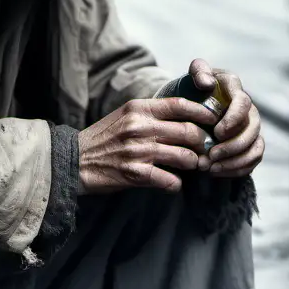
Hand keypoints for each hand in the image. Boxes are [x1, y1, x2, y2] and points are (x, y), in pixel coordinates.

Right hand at [77, 97, 219, 194]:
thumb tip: (186, 116)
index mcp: (138, 108)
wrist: (74, 161)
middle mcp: (140, 127)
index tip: (213, 119)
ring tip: (190, 167)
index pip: (180, 105)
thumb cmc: (104, 138)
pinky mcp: (135, 173)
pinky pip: (170, 180)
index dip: (203, 112)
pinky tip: (172, 183)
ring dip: (192, 165)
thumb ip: (152, 114)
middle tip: (204, 150)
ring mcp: (138, 151)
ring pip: (186, 157)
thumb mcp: (125, 115)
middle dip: (202, 143)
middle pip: (189, 132)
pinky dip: (175, 184)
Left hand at [187, 58, 263, 178]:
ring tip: (212, 168)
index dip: (234, 119)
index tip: (217, 132)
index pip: (243, 103)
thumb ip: (199, 72)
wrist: (192, 106)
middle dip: (234, 145)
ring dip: (235, 160)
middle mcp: (248, 109)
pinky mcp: (249, 144)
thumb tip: (207, 82)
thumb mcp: (192, 76)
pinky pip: (253, 160)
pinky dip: (237, 169)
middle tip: (212, 155)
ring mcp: (250, 127)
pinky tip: (217, 172)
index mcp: (235, 90)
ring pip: (255, 147)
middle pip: (253, 129)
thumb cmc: (192, 89)